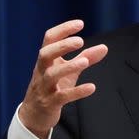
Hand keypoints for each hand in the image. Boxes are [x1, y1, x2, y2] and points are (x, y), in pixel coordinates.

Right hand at [18, 20, 107, 138]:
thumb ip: (85, 58)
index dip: (63, 30)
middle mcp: (42, 71)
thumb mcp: (68, 71)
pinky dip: (77, 92)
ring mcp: (44, 88)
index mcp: (46, 60)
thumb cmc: (53, 87)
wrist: (34, 115)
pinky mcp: (50, 103)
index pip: (49, 39)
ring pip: (51, 75)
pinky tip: (91, 87)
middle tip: (80, 41)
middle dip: (61, 46)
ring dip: (68, 67)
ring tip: (85, 62)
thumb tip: (104, 47)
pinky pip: (62, 97)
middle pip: (45, 54)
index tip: (80, 24)